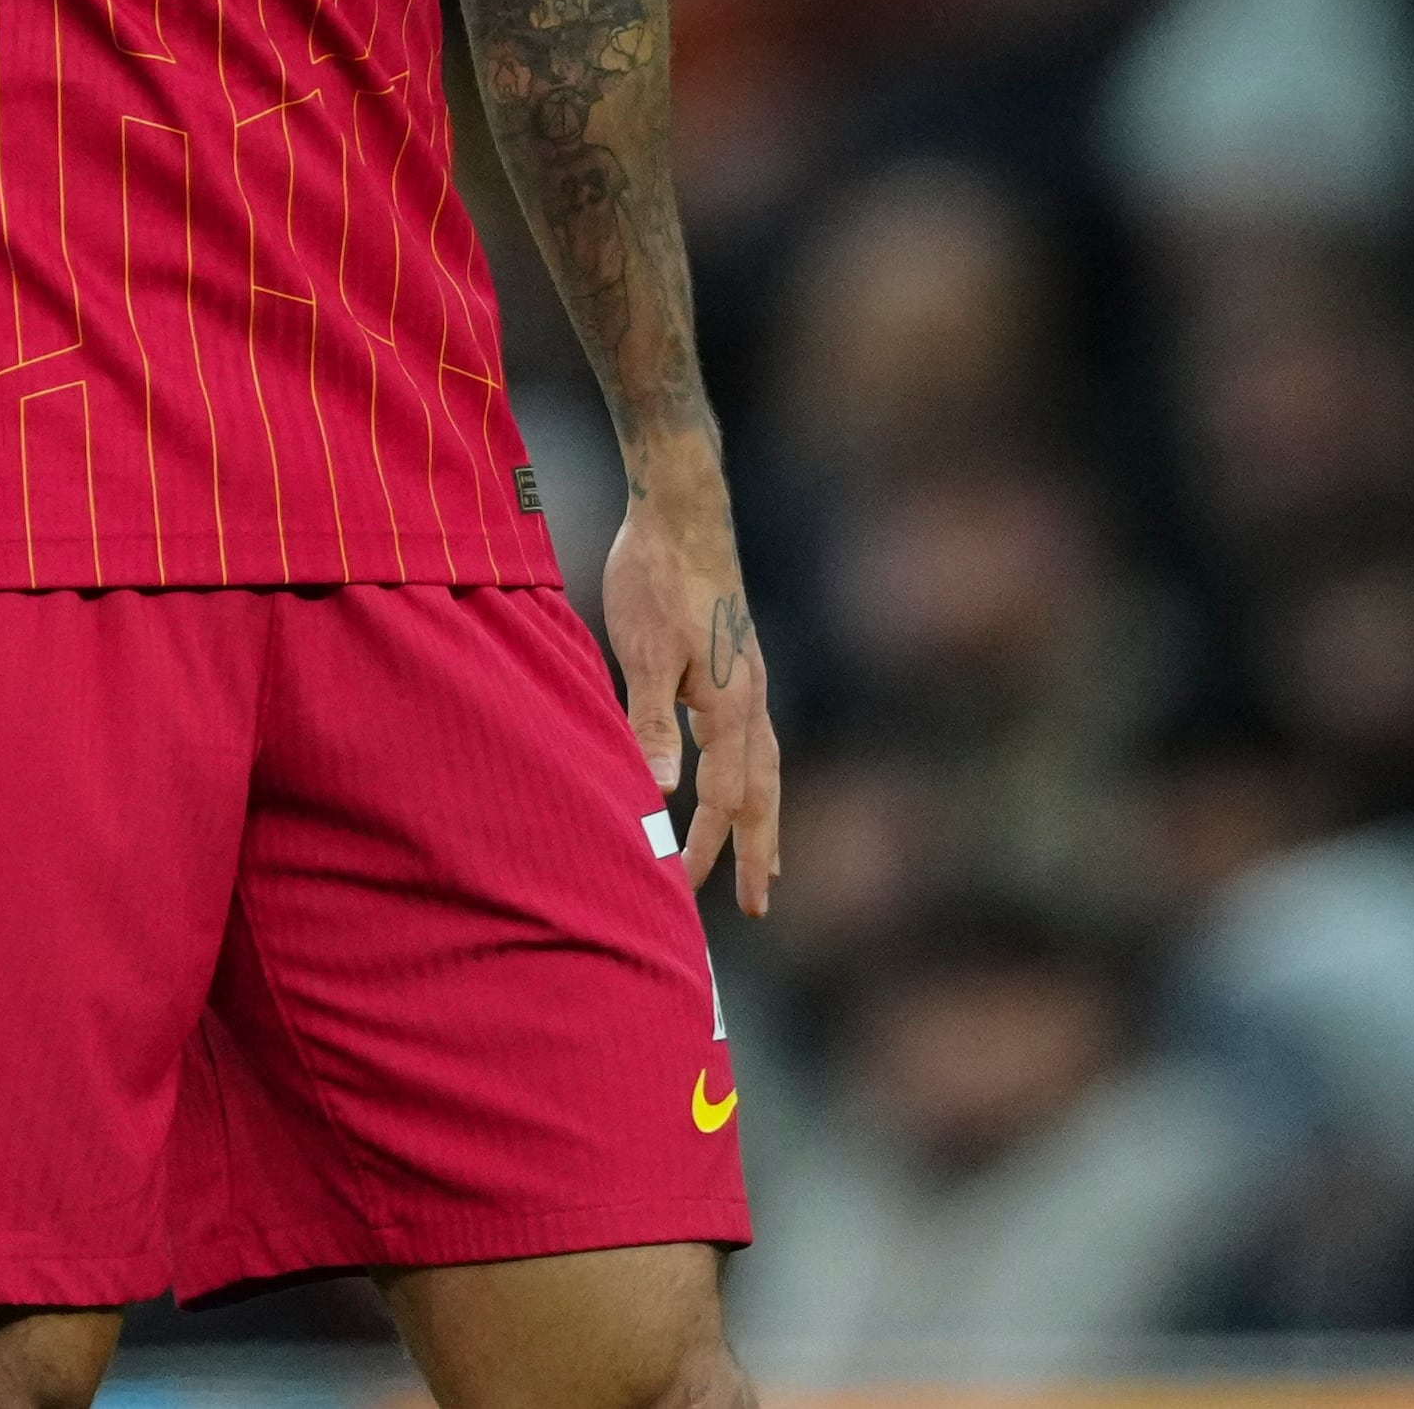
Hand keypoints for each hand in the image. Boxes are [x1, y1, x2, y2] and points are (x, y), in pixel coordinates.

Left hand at [605, 469, 779, 916]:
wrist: (681, 510)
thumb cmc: (656, 578)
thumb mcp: (643, 651)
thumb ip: (651, 720)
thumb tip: (660, 791)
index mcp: (730, 703)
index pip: (725, 795)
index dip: (705, 844)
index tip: (682, 886)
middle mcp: (751, 697)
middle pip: (764, 791)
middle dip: (760, 850)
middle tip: (760, 903)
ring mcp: (750, 680)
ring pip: (768, 766)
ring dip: (766, 818)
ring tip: (769, 861)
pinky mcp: (737, 663)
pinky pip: (757, 739)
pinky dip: (757, 776)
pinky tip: (742, 781)